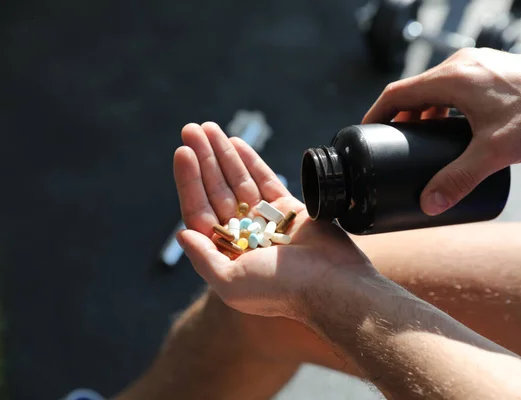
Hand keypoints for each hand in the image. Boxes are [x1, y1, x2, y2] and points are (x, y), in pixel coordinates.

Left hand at [174, 122, 373, 319]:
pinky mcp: (289, 210)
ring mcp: (266, 220)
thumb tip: (182, 234)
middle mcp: (243, 235)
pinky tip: (236, 143)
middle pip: (217, 190)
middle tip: (192, 130)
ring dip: (224, 154)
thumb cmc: (281, 288)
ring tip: (209, 129)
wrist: (332, 284)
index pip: (200, 210)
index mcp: (226, 253)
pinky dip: (251, 162)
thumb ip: (203, 259)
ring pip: (239, 181)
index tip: (182, 153)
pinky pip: (265, 180)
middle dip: (204, 160)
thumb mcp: (230, 283)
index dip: (189, 181)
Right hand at [363, 48, 520, 215]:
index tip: (365, 132)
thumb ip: (459, 180)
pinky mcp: (489, 70)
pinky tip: (451, 127)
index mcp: (452, 78)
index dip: (376, 114)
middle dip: (399, 118)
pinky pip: (453, 86)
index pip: (397, 93)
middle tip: (392, 144)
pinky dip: (442, 105)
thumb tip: (429, 205)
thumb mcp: (494, 152)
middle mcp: (460, 65)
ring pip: (434, 88)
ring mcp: (476, 64)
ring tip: (418, 140)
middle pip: (414, 90)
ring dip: (422, 112)